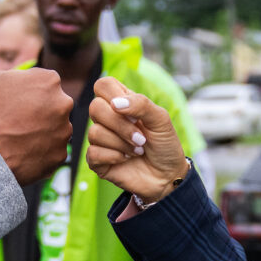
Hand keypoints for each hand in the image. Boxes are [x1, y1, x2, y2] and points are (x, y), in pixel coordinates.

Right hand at [0, 67, 72, 185]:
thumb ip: (14, 74)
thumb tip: (20, 79)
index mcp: (49, 80)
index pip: (45, 82)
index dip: (30, 91)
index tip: (19, 100)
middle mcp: (63, 104)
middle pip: (55, 105)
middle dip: (41, 111)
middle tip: (19, 120)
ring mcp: (64, 130)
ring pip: (56, 128)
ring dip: (42, 131)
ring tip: (19, 138)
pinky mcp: (61, 154)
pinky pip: (53, 150)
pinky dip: (41, 151)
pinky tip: (24, 151)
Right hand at [85, 77, 187, 205]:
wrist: (168, 175)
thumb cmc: (164, 145)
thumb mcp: (161, 119)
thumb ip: (141, 104)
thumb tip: (115, 104)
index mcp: (121, 103)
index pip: (103, 85)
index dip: (113, 95)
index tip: (132, 112)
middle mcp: (108, 118)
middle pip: (95, 107)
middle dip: (121, 125)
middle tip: (141, 138)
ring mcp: (101, 139)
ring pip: (94, 132)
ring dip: (122, 144)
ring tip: (138, 151)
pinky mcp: (97, 160)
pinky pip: (93, 152)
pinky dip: (114, 157)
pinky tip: (126, 159)